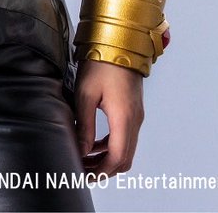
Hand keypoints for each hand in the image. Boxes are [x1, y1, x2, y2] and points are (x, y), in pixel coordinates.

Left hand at [73, 58, 143, 177]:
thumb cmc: (101, 63)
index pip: (116, 157)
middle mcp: (134, 120)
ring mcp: (136, 115)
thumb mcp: (86, 94)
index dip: (101, 171)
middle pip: (124, 158)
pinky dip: (111, 146)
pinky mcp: (133, 110)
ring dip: (107, 159)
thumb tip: (82, 151)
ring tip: (85, 160)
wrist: (119, 42)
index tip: (84, 176)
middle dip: (104, 169)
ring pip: (126, 149)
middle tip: (83, 171)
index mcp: (124, 118)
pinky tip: (94, 144)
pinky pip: (125, 136)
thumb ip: (85, 126)